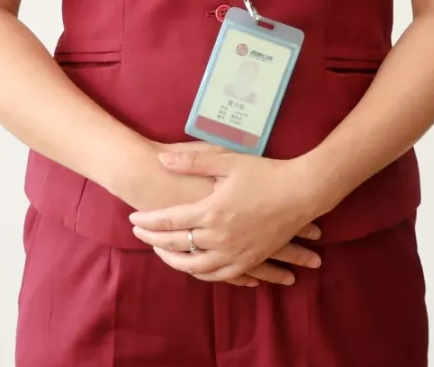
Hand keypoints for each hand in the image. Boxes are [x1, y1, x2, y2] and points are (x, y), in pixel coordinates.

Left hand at [129, 146, 322, 286]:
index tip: (133, 219)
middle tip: (139, 236)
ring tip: (162, 254)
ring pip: (196, 267)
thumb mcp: (228, 161)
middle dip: (154, 241)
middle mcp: (220, 237)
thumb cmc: (265, 172)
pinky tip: (195, 269)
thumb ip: (193, 161)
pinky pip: (220, 275)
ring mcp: (235, 252)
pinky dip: (202, 273)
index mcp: (211, 211)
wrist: (301, 192)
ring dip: (175, 262)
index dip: (148, 221)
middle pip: (177, 246)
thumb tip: (163, 159)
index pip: (169, 221)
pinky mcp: (250, 260)